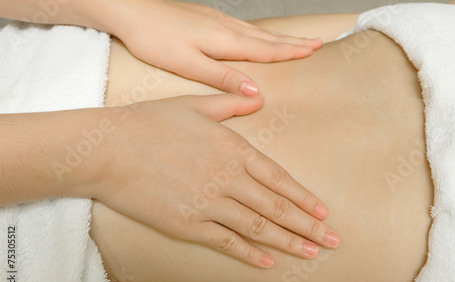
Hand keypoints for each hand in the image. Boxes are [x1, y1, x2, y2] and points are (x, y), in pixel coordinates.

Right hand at [92, 94, 339, 267]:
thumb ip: (230, 103)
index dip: (304, 198)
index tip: (323, 212)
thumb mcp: (194, 104)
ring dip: (288, 242)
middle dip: (308, 226)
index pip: (279, 179)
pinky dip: (249, 254)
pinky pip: (226, 242)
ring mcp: (209, 204)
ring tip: (312, 253)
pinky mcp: (188, 224)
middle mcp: (228, 179)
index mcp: (233, 149)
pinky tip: (267, 262)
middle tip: (333, 240)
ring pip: (258, 228)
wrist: (110, 149)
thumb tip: (257, 98)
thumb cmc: (150, 123)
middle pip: (277, 209)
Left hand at [101, 0, 321, 95]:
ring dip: (280, 37)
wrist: (130, 10)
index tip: (314, 51)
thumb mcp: (188, 64)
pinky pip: (243, 27)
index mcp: (224, 41)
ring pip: (257, 31)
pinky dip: (260, 33)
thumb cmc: (154, 39)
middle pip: (267, 38)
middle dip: (293, 42)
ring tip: (297, 40)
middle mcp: (226, 28)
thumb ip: (222, 77)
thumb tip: (254, 92)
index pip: (266, 50)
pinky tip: (258, 35)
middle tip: (317, 43)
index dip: (291, 52)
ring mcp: (217, 20)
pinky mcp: (206, 18)